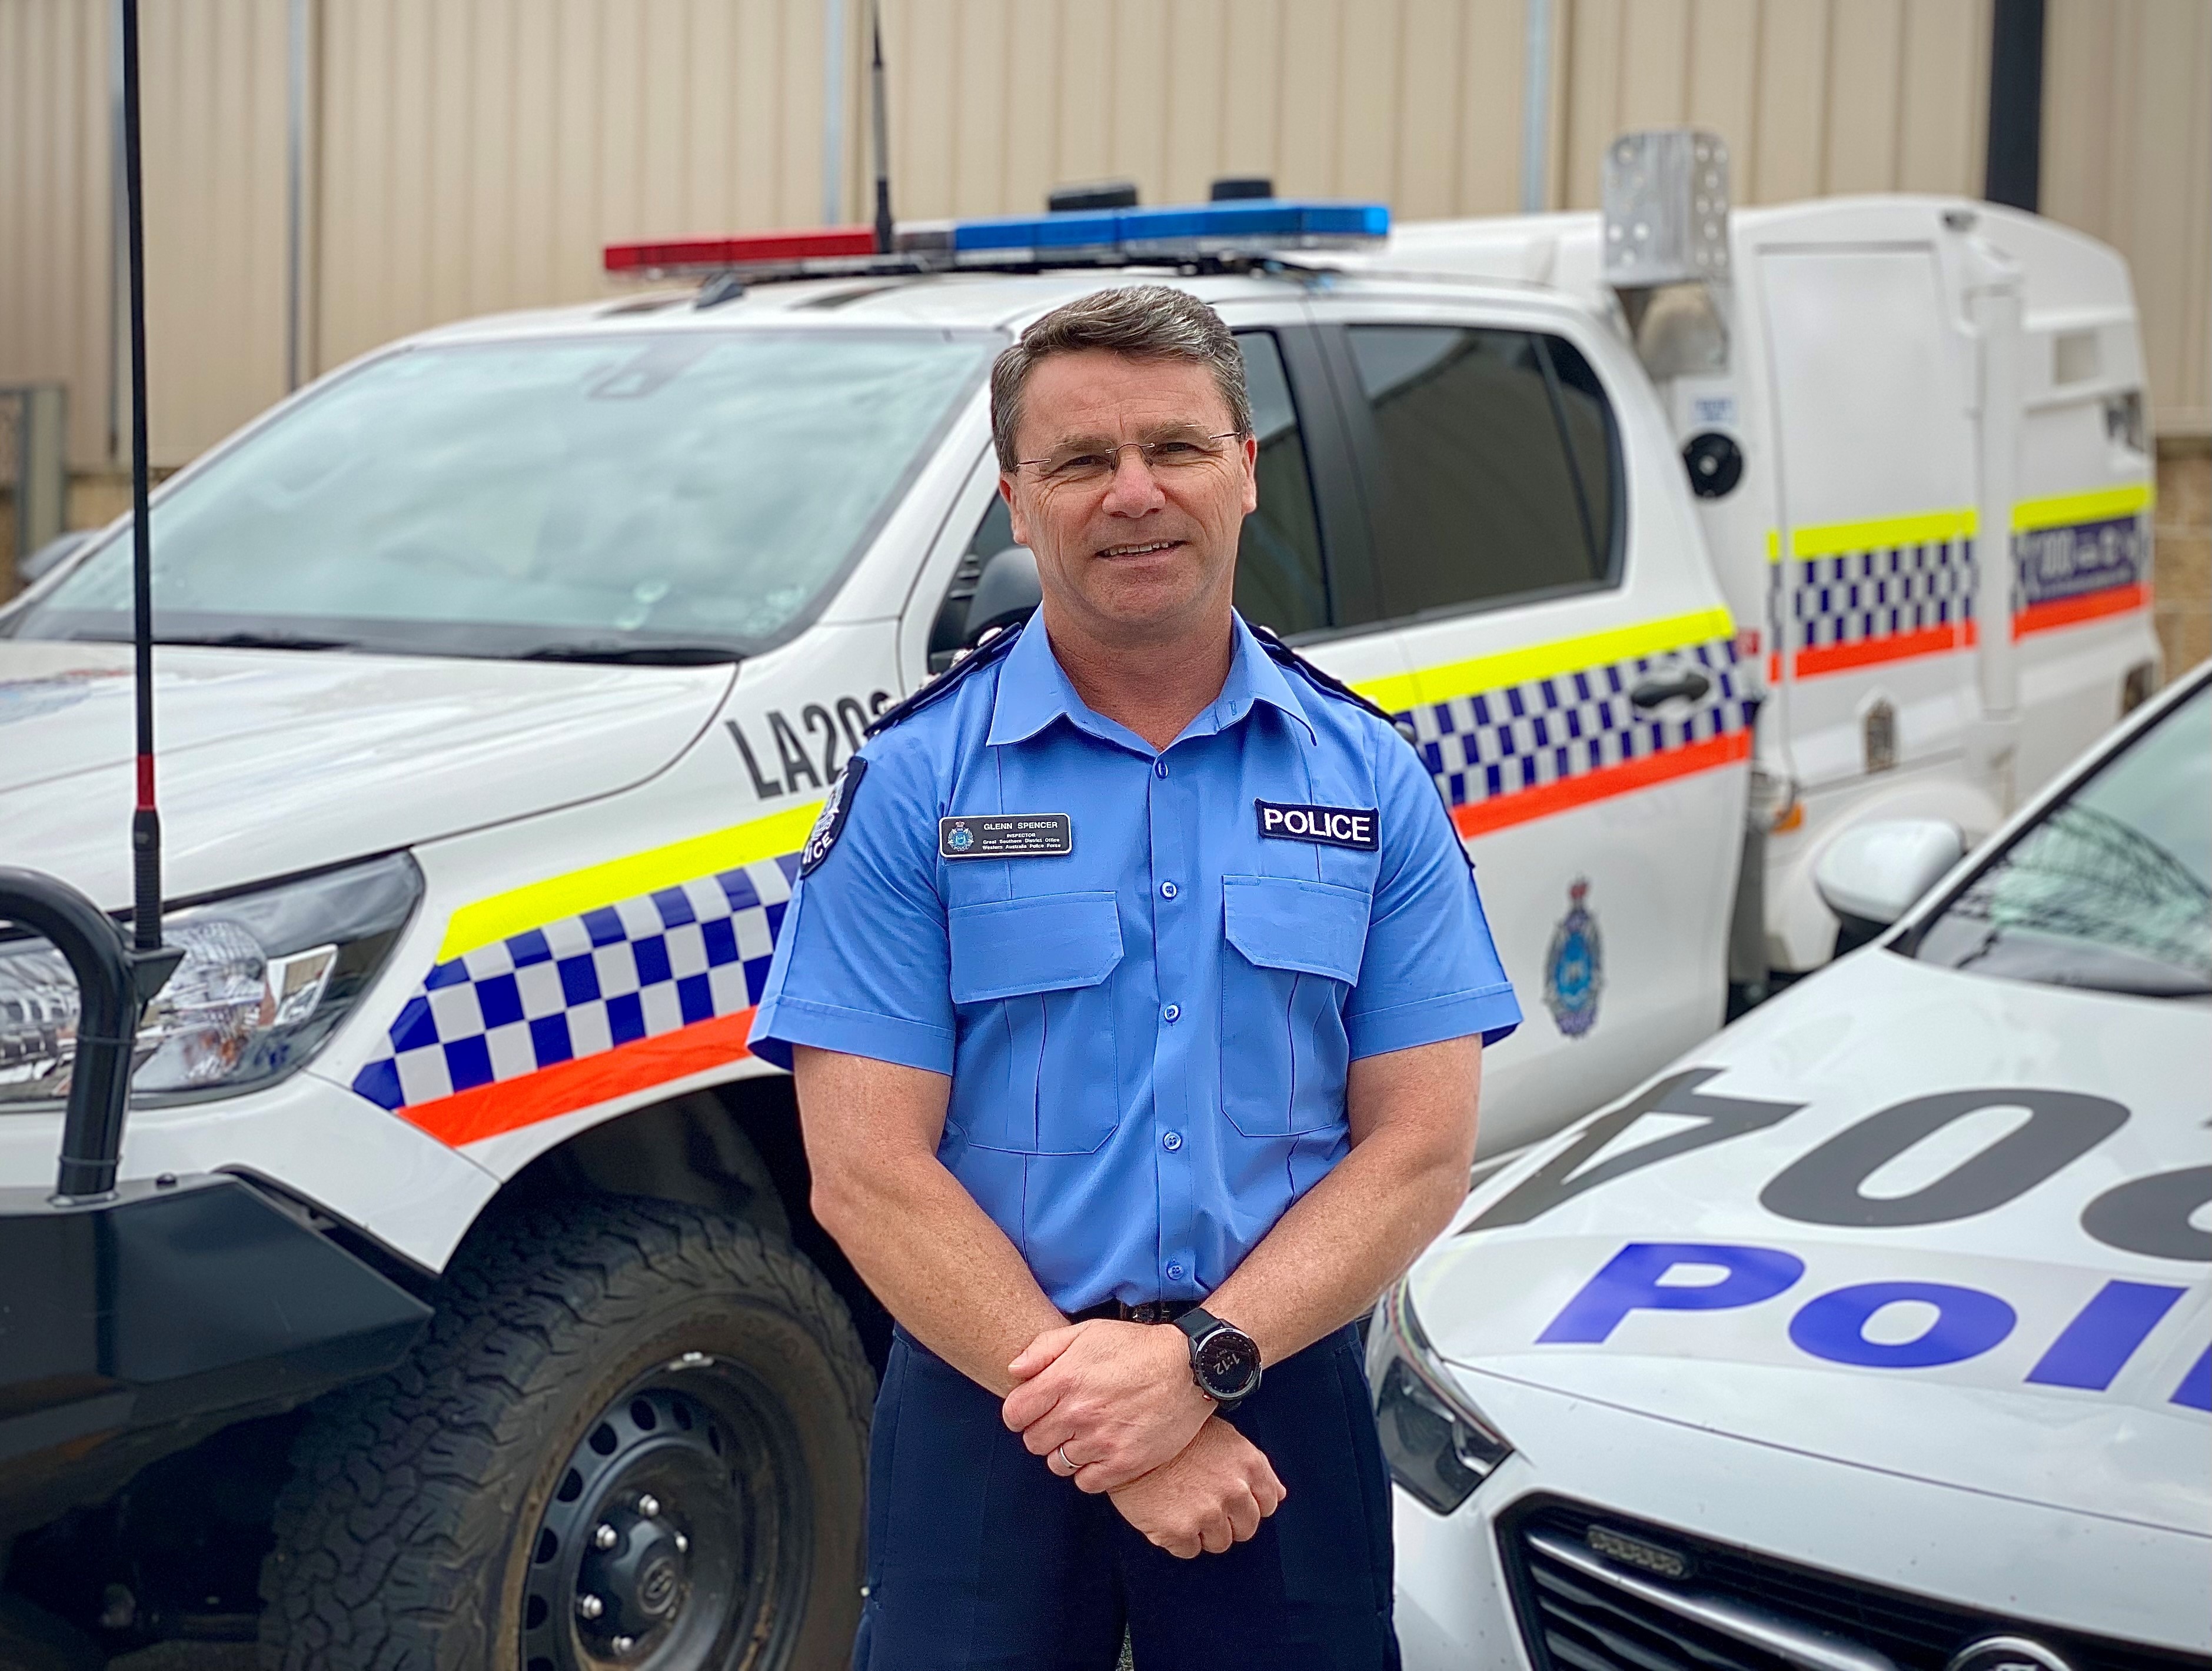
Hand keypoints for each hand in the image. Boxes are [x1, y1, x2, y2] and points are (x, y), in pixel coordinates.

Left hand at [1002, 1319, 1212, 1492]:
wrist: (1190, 1368)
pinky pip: (1086, 1482)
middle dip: (1042, 1432)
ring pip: (1058, 1464)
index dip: (1020, 1412)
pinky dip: (1088, 1471)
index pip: (1014, 1414)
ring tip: (1084, 1436)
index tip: (1034, 1409)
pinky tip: (1100, 1452)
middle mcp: (1080, 1413)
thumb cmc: (1137, 1348)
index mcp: (1065, 1380)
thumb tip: (1014, 1372)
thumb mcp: (1088, 1332)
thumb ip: (1043, 1348)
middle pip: (1033, 1442)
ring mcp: (1102, 1441)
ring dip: (1065, 1452)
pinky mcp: (1125, 1463)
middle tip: (1062, 1421)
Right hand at [1107, 1417, 1285, 1557]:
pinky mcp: (1179, 1532)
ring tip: (1181, 1504)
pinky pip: (1189, 1550)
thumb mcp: (1223, 1438)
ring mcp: (1208, 1513)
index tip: (1231, 1498)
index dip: (1248, 1503)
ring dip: (1202, 1530)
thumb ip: (1254, 1468)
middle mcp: (1234, 1491)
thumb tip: (1278, 1495)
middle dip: (1228, 1520)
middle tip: (1202, 1502)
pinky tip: (1166, 1512)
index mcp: (1249, 1465)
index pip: (1268, 1503)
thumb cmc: (1175, 1436)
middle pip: (1246, 1528)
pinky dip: (1177, 1538)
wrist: (1128, 1439)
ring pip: (1219, 1542)